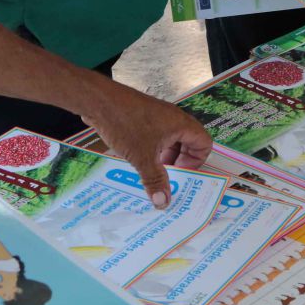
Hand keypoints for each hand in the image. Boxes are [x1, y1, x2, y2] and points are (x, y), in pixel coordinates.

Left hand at [79, 84, 211, 205]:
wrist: (99, 101)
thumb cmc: (126, 125)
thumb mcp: (142, 157)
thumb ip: (155, 180)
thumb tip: (163, 203)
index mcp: (181, 125)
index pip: (204, 143)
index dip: (196, 162)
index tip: (180, 173)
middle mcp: (173, 119)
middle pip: (188, 144)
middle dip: (179, 162)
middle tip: (166, 177)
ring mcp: (158, 118)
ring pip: (170, 141)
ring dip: (164, 158)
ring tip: (150, 172)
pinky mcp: (143, 118)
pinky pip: (156, 137)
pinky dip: (152, 151)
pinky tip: (137, 161)